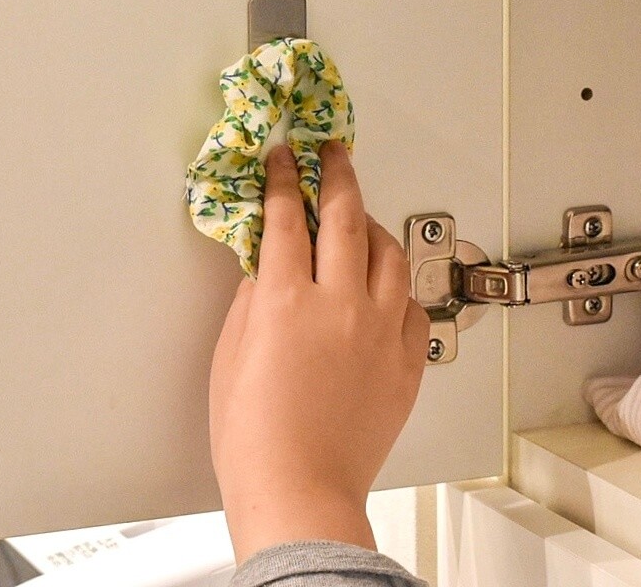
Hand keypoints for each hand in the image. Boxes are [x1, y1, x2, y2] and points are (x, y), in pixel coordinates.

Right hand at [209, 141, 429, 563]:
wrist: (299, 488)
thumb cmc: (251, 433)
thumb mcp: (231, 354)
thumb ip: (252, 299)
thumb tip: (267, 265)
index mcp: (287, 301)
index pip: (286, 218)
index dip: (283, 179)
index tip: (283, 157)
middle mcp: (341, 305)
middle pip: (346, 217)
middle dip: (338, 174)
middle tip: (333, 152)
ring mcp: (381, 331)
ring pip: (390, 253)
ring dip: (372, 225)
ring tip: (358, 217)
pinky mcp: (407, 361)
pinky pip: (410, 302)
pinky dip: (394, 283)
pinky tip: (380, 284)